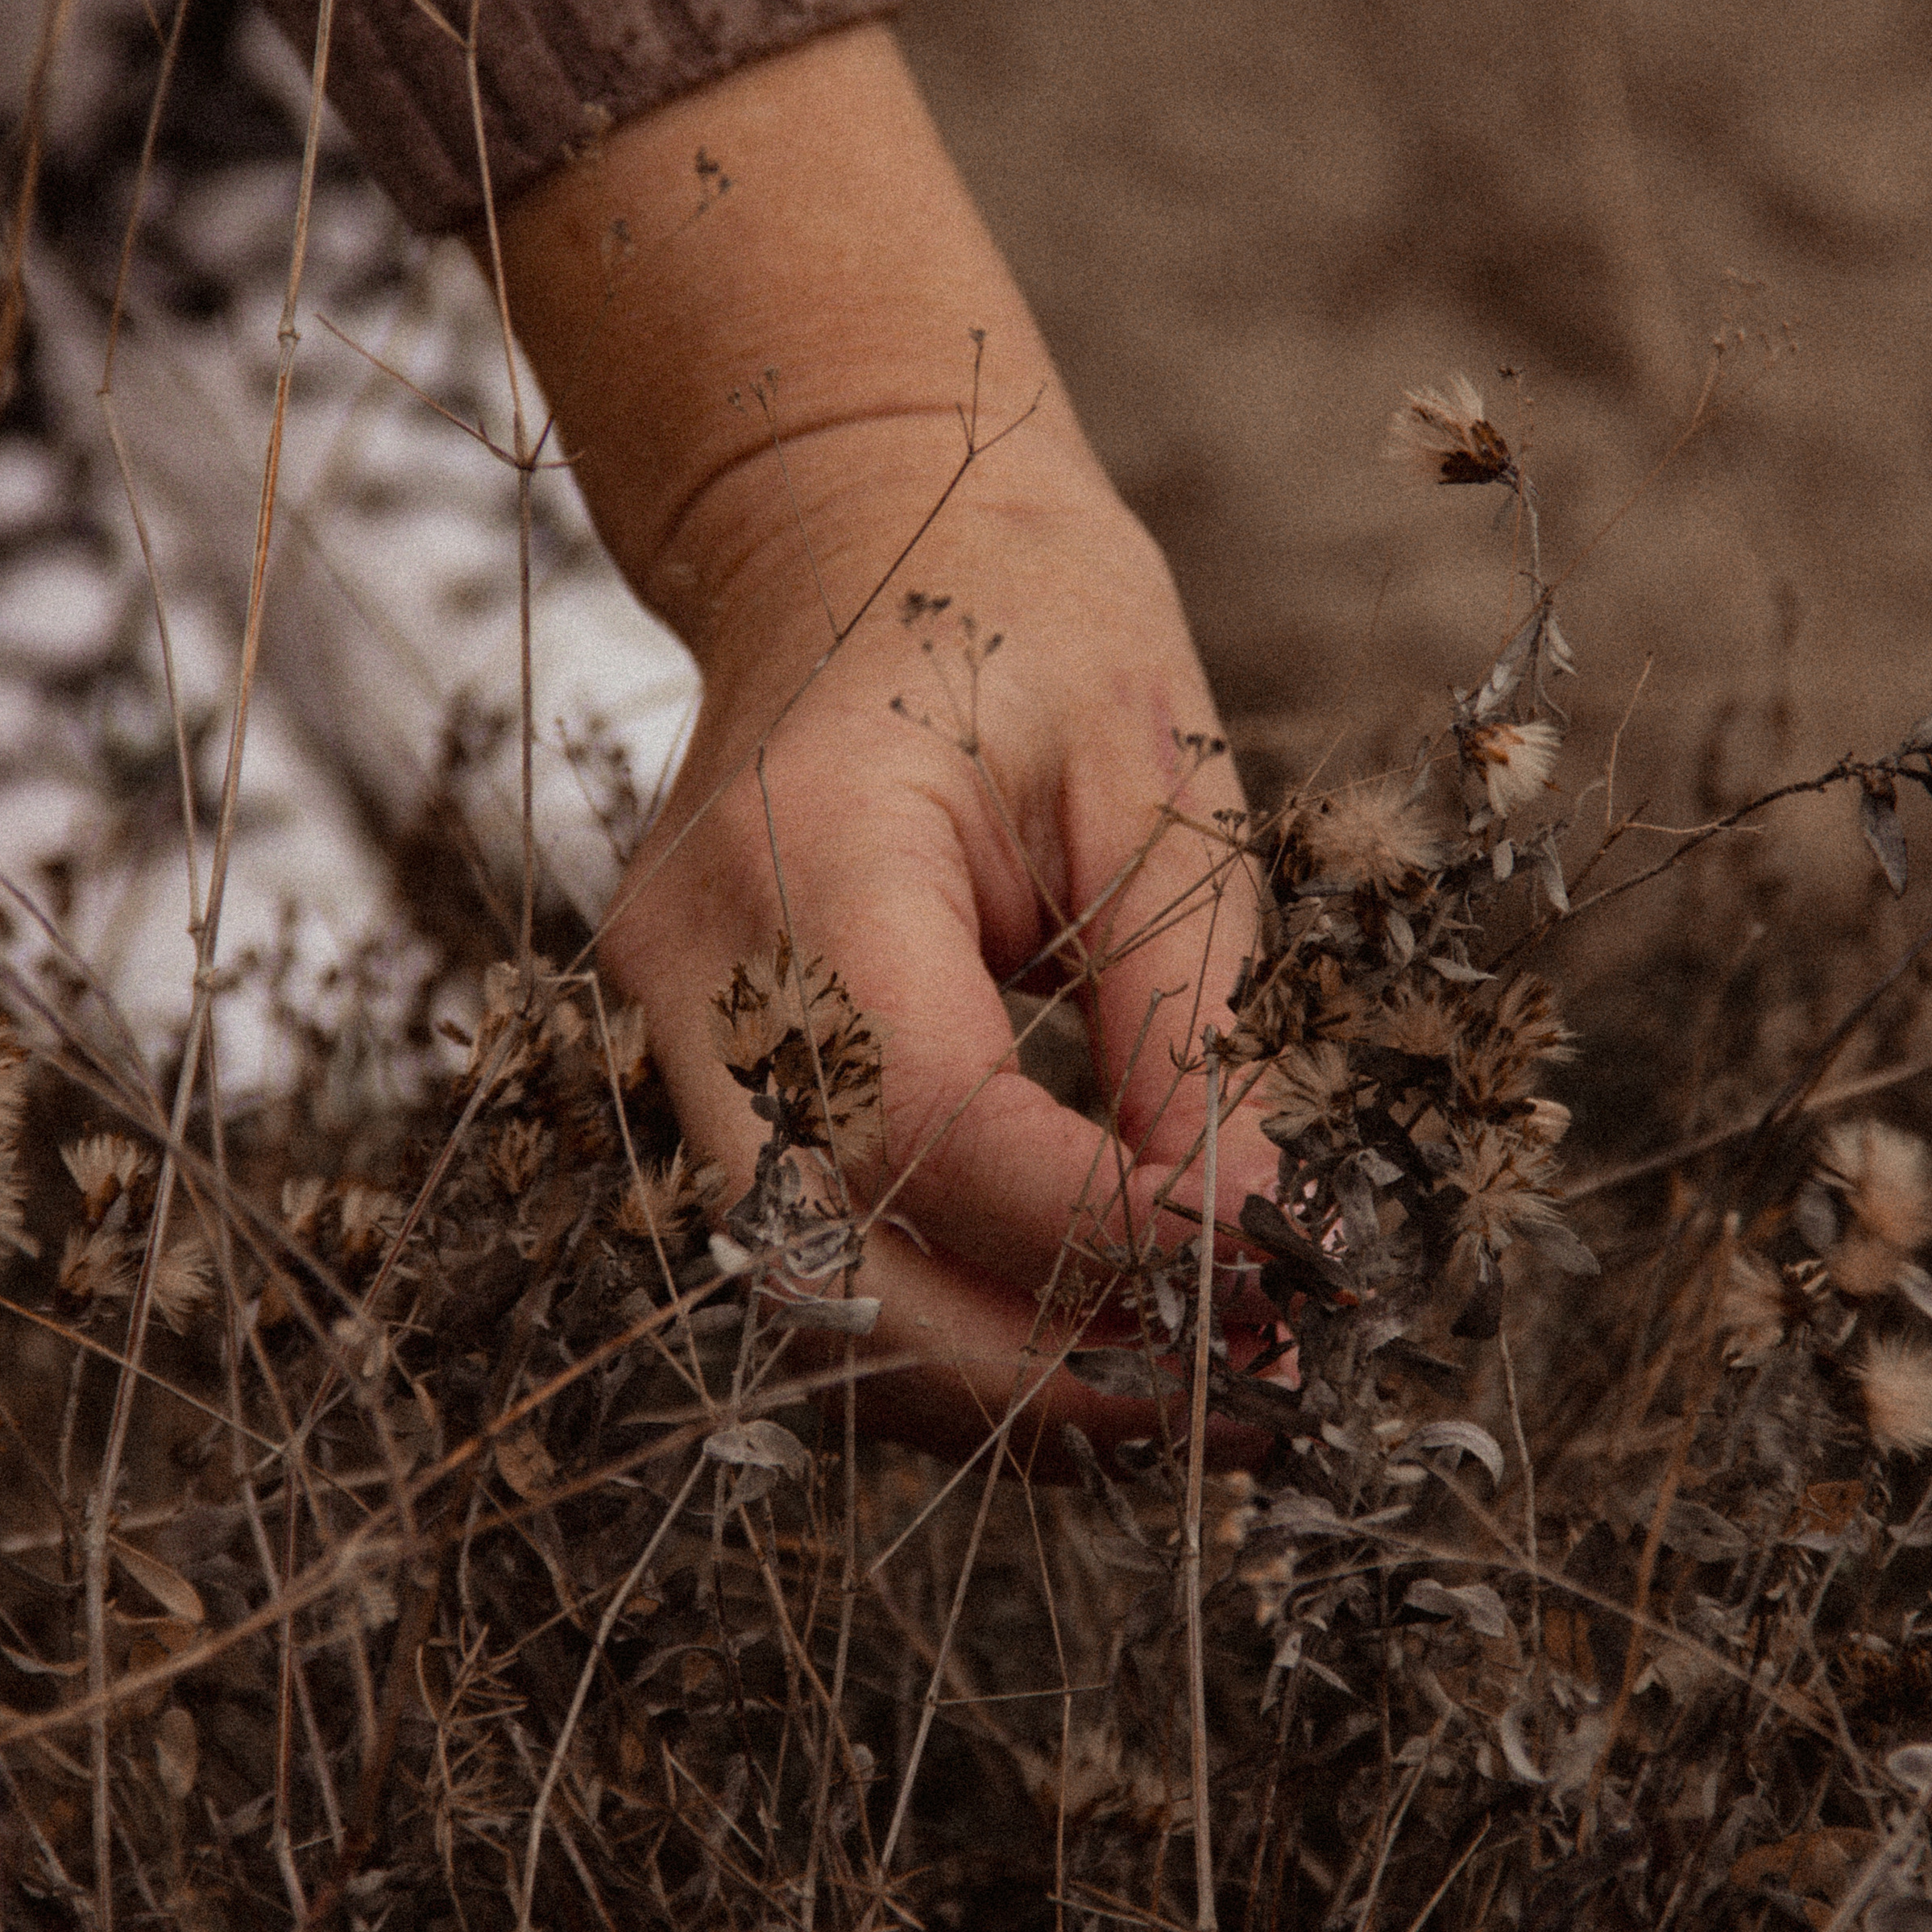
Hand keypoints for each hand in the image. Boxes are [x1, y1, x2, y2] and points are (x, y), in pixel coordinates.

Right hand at [601, 405, 1273, 1464]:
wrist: (858, 532)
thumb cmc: (1027, 624)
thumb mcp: (1157, 791)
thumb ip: (1186, 1022)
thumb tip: (1245, 1232)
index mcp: (807, 855)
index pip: (934, 1123)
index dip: (1103, 1232)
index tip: (1268, 1268)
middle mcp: (693, 970)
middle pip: (833, 1261)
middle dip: (1042, 1370)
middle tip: (1239, 1398)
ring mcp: (663, 1030)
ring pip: (803, 1294)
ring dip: (994, 1374)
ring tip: (1183, 1387)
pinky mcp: (693, 1070)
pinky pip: (805, 1245)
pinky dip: (941, 1313)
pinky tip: (1082, 1328)